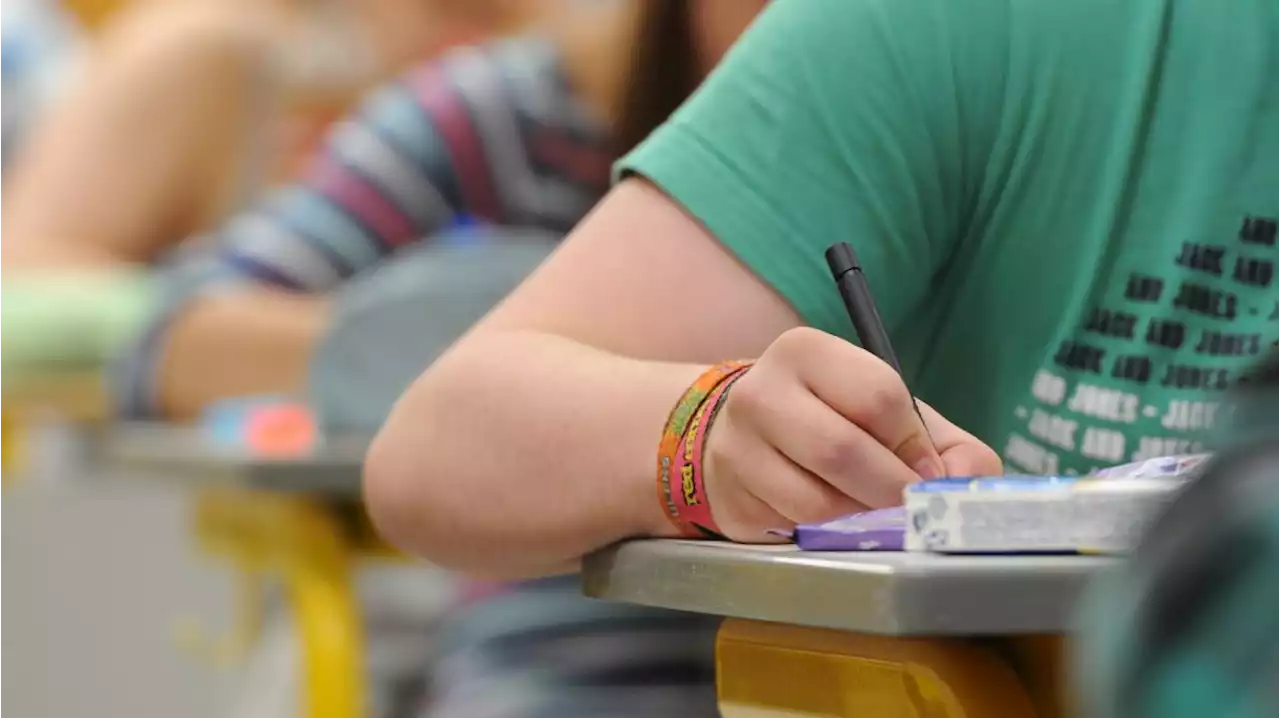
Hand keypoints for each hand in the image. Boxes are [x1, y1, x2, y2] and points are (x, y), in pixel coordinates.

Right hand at [703, 327, 1001, 541]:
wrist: (736, 433)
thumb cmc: (829, 418)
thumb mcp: (885, 412)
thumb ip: (944, 444)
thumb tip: (967, 484)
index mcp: (805, 353)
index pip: (878, 396)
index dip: (914, 444)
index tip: (926, 471)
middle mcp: (760, 393)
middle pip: (841, 450)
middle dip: (891, 490)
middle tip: (910, 508)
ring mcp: (735, 449)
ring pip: (815, 503)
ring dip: (858, 519)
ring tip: (868, 513)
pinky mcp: (730, 501)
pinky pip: (792, 531)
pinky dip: (824, 536)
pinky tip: (827, 522)